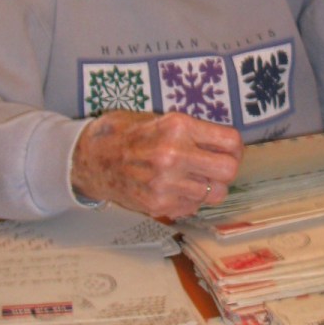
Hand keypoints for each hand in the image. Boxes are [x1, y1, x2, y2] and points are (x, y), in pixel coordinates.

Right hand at [71, 110, 242, 218]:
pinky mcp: (160, 205)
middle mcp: (174, 155)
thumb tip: (225, 144)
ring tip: (191, 176)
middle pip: (229, 170)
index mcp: (177, 127)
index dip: (234, 147)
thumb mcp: (159, 119)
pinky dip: (191, 198)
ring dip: (209, 186)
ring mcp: (167, 184)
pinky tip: (175, 187)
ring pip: (215, 193)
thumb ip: (192, 131)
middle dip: (226, 168)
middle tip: (216, 165)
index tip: (230, 149)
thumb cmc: (124, 134)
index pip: (230, 141)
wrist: (89, 159)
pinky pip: (195, 205)